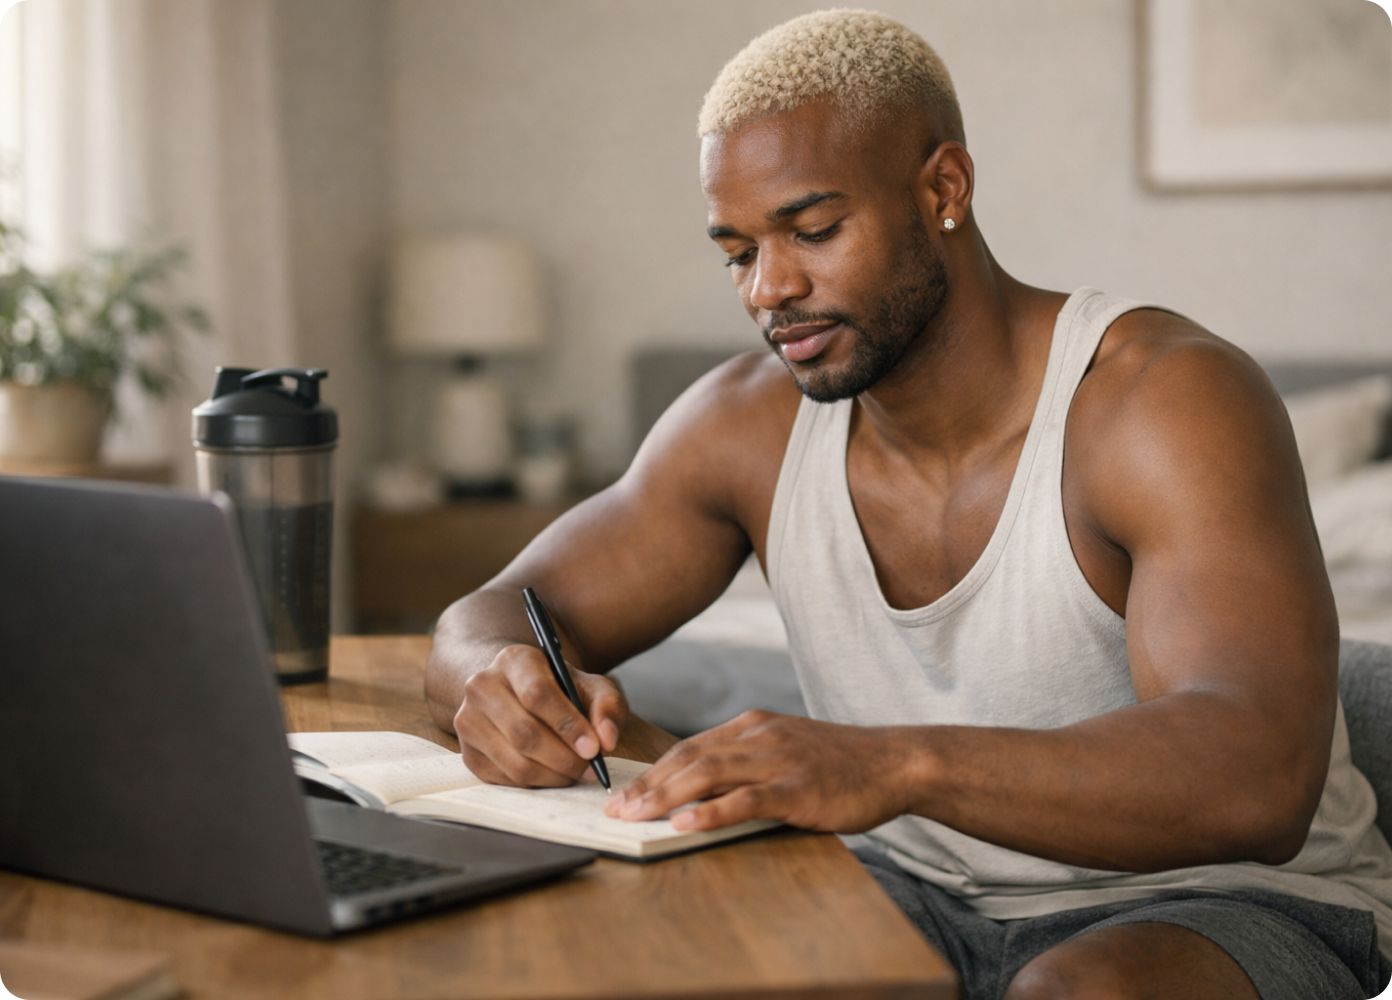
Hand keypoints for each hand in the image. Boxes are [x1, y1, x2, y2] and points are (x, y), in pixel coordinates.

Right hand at [454, 643, 627, 786]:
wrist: (515, 692)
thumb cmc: (558, 689)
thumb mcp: (590, 686)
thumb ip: (607, 706)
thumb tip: (606, 740)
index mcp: (514, 660)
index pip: (537, 694)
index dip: (568, 725)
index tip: (594, 749)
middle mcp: (482, 686)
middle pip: (524, 733)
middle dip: (564, 758)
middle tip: (589, 769)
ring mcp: (468, 721)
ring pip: (515, 763)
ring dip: (553, 776)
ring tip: (574, 772)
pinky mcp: (468, 753)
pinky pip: (505, 780)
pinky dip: (536, 784)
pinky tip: (552, 773)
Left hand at [602, 710, 909, 832]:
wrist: (895, 761)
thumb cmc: (841, 764)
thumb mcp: (787, 751)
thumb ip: (748, 763)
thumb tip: (704, 791)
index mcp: (753, 726)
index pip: (689, 747)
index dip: (652, 771)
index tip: (623, 792)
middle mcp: (759, 736)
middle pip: (689, 758)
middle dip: (647, 785)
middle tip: (615, 809)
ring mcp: (779, 760)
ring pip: (708, 773)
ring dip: (665, 796)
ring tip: (635, 816)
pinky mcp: (798, 789)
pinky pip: (746, 799)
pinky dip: (711, 811)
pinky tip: (685, 824)